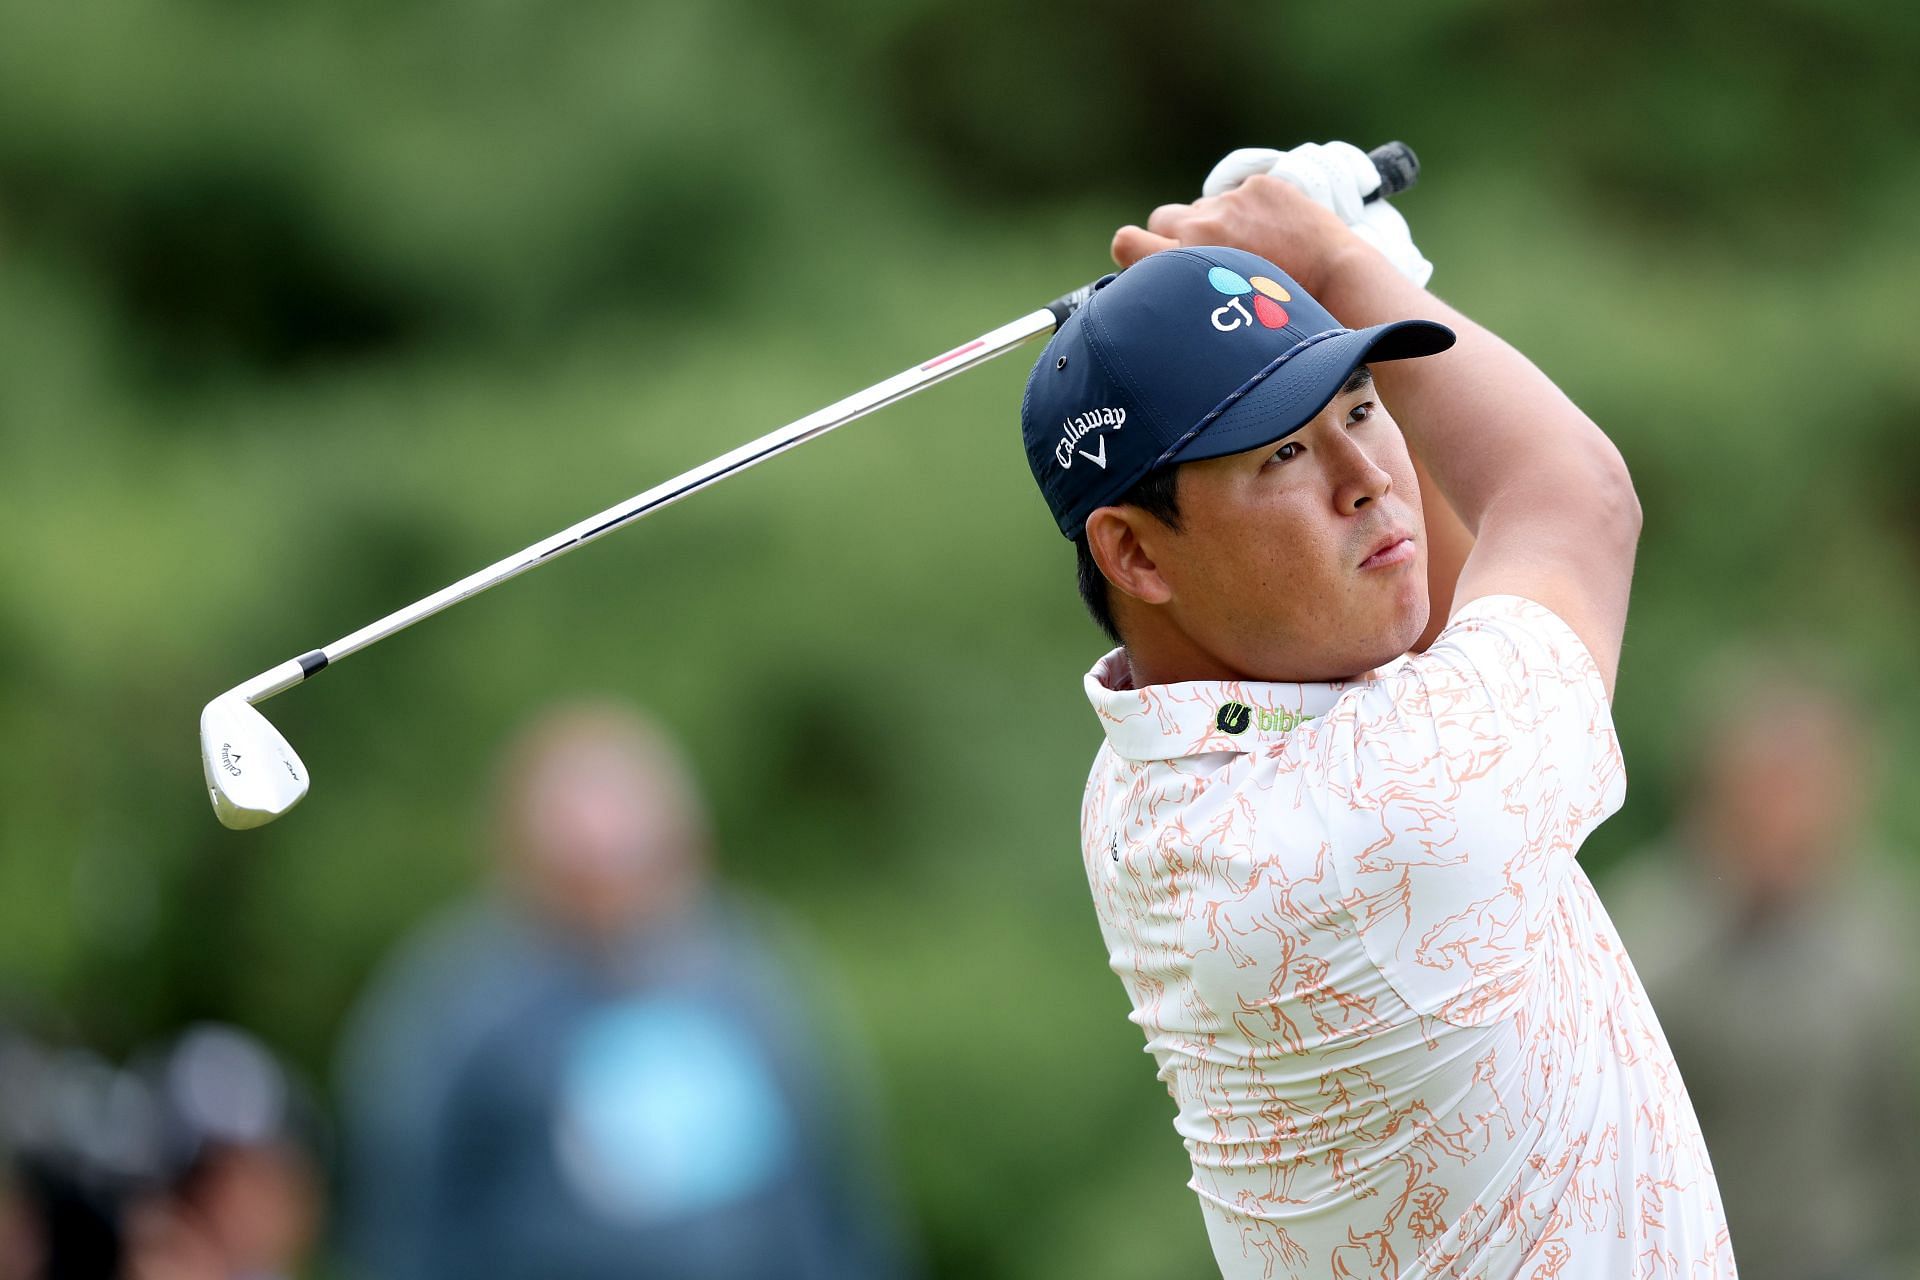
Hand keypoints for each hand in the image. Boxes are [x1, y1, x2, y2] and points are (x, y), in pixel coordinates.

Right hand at [1111, 140, 1431, 296]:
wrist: (1335, 280)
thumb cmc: (1274, 315)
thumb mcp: (1214, 314)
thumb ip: (1182, 294)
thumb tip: (1158, 291)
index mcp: (1183, 262)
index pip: (1126, 242)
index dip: (1135, 252)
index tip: (1151, 263)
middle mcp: (1199, 227)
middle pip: (1161, 220)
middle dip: (1176, 237)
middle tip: (1207, 260)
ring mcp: (1230, 202)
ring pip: (1202, 208)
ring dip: (1215, 224)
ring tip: (1248, 250)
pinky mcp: (1259, 186)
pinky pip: (1238, 194)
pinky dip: (1250, 211)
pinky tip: (1274, 235)